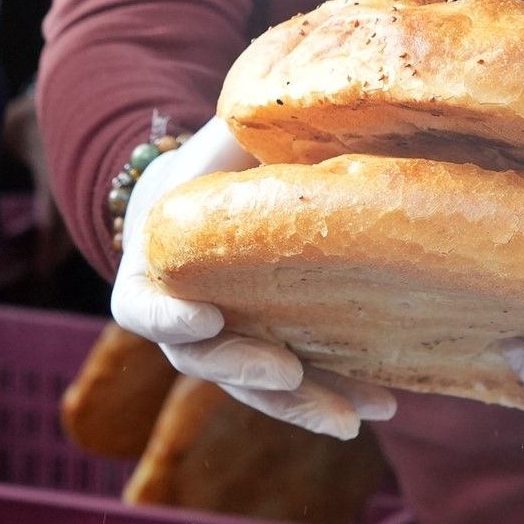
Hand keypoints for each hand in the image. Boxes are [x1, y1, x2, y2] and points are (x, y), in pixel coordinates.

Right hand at [110, 116, 396, 438]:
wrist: (213, 197)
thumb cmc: (213, 163)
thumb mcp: (221, 142)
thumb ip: (241, 134)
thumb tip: (291, 105)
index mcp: (151, 272)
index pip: (143, 307)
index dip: (168, 317)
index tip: (205, 318)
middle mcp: (182, 322)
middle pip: (204, 362)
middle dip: (247, 371)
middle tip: (288, 371)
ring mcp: (227, 347)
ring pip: (256, 388)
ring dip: (304, 404)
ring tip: (355, 417)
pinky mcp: (269, 356)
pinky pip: (294, 387)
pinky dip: (333, 396)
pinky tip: (380, 407)